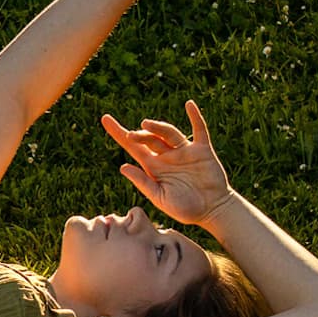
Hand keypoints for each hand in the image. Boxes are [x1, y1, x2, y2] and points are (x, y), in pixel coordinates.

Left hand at [101, 100, 231, 225]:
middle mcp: (167, 156)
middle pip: (150, 139)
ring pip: (169, 133)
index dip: (118, 133)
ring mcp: (184, 151)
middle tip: (131, 135)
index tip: (105, 119)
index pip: (133, 147)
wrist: (212, 211)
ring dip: (158, 127)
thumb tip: (123, 167)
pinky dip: (195, 117)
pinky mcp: (202, 150)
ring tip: (146, 124)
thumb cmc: (185, 209)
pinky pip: (199, 130)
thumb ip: (143, 183)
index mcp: (154, 167)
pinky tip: (189, 105)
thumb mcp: (160, 198)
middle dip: (140, 135)